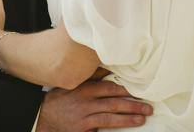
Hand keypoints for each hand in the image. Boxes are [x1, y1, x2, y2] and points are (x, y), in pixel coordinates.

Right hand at [36, 80, 152, 131]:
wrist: (44, 116)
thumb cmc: (61, 99)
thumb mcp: (73, 83)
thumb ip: (91, 77)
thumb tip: (109, 68)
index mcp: (84, 86)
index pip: (108, 84)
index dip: (125, 86)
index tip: (140, 86)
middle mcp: (86, 98)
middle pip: (113, 97)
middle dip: (132, 100)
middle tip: (149, 102)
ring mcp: (85, 113)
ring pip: (111, 112)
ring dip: (129, 113)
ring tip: (144, 115)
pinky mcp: (84, 126)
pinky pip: (104, 125)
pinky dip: (118, 124)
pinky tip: (128, 124)